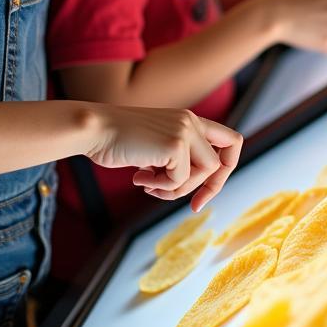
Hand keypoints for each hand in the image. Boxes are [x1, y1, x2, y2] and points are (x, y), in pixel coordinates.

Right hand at [83, 105, 242, 211]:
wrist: (95, 130)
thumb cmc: (119, 142)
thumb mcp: (155, 146)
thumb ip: (177, 158)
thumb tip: (196, 186)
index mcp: (189, 120)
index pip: (230, 141)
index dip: (225, 169)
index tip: (206, 189)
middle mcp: (191, 121)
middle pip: (220, 163)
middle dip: (209, 189)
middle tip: (194, 206)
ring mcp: (184, 131)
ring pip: (201, 174)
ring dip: (175, 189)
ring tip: (149, 185)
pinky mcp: (175, 144)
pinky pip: (179, 180)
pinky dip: (160, 187)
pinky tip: (138, 178)